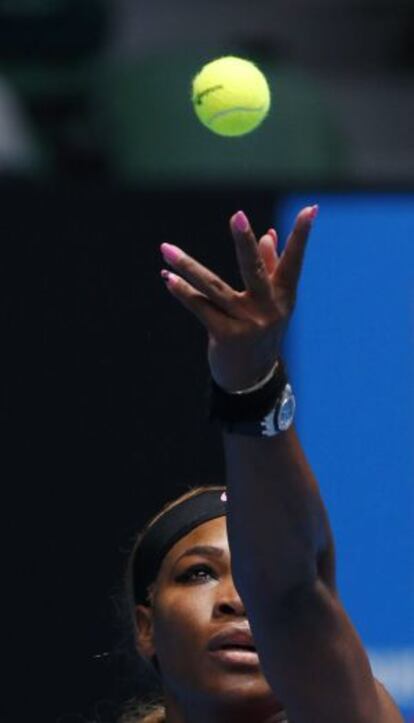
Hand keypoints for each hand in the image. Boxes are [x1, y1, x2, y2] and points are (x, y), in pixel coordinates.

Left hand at [160, 205, 317, 390]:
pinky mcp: (226, 337)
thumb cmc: (262, 332)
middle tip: (237, 215)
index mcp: (284, 297)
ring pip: (214, 288)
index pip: (294, 262)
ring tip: (166, 249)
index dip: (301, 236)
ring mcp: (247, 324)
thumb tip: (268, 235)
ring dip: (188, 267)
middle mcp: (268, 309)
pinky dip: (183, 292)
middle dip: (245, 242)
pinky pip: (201, 308)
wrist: (253, 379)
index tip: (311, 208)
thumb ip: (270, 269)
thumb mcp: (272, 304)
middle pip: (255, 270)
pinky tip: (168, 278)